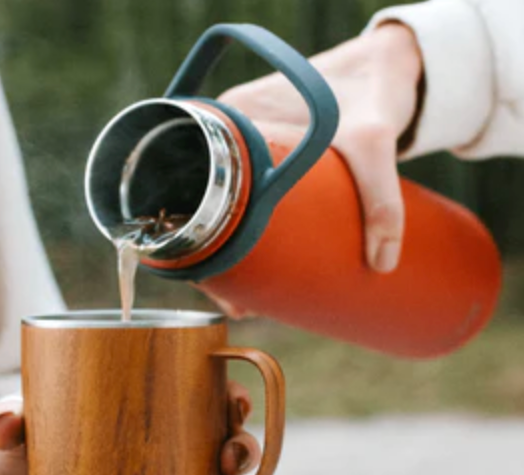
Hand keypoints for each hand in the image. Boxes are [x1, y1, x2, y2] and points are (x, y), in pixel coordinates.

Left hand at [0, 385, 261, 474]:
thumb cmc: (18, 450)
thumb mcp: (13, 433)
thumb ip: (9, 425)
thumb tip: (5, 427)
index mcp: (143, 412)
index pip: (201, 395)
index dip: (229, 396)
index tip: (235, 404)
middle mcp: (163, 449)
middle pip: (221, 442)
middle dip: (242, 450)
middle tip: (230, 461)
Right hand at [218, 23, 423, 272]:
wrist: (383, 65)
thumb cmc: (370, 95)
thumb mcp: (374, 145)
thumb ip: (382, 202)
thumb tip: (382, 264)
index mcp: (232, 121)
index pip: (196, 188)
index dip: (201, 242)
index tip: (220, 284)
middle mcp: (227, 132)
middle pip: (204, 206)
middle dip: (218, 260)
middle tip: (242, 303)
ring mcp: (242, 146)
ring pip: (219, 208)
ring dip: (229, 251)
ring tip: (251, 297)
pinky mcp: (264, 158)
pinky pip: (239, 199)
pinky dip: (243, 231)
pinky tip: (257, 263)